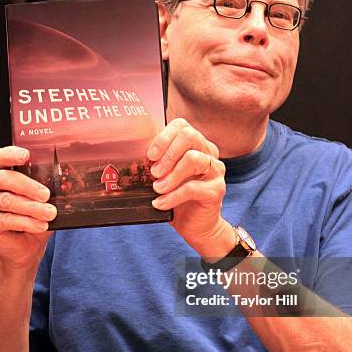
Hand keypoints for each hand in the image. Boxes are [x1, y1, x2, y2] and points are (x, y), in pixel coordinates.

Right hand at [0, 146, 56, 269]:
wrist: (26, 247)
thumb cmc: (34, 216)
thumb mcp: (42, 199)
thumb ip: (47, 187)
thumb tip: (65, 182)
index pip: (1, 157)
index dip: (11, 154)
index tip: (26, 156)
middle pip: (4, 178)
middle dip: (28, 186)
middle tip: (46, 195)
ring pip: (6, 200)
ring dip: (31, 208)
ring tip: (50, 213)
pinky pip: (4, 219)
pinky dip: (25, 222)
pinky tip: (40, 225)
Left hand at [148, 119, 233, 257]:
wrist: (196, 226)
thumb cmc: (177, 198)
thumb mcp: (164, 176)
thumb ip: (157, 162)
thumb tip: (134, 154)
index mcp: (196, 144)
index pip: (182, 126)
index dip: (164, 137)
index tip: (150, 155)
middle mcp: (209, 153)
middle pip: (190, 136)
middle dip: (167, 153)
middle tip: (153, 172)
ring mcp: (216, 171)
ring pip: (193, 159)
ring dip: (170, 175)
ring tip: (157, 188)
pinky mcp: (217, 190)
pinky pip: (193, 188)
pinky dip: (172, 196)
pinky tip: (160, 204)